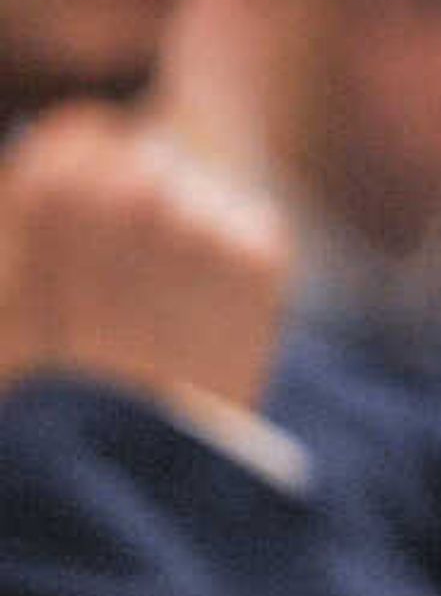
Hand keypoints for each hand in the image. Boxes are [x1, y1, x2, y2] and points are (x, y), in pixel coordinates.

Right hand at [0, 104, 292, 412]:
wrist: (125, 469)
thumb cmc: (45, 393)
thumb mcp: (6, 305)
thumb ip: (29, 221)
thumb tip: (64, 154)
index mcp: (52, 190)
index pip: (85, 127)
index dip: (82, 176)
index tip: (81, 222)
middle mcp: (135, 185)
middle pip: (147, 157)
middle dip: (135, 205)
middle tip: (122, 282)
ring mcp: (204, 215)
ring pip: (197, 197)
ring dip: (183, 237)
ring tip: (156, 317)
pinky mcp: (261, 250)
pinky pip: (243, 234)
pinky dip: (227, 270)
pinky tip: (198, 326)